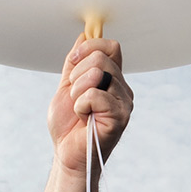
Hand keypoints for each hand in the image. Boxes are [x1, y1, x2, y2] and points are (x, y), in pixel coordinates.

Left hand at [47, 35, 131, 180]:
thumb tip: (84, 36)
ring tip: (80, 109)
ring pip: (97, 74)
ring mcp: (124, 102)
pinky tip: (84, 118)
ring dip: (77, 92)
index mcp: (112, 80)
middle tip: (75, 95)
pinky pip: (95, 94)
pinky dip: (81, 105)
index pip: (111, 47)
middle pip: (101, 57)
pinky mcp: (120, 116)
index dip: (89, 48)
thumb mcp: (66, 87)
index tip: (73, 61)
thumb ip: (75, 63)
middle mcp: (122, 89)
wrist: (66, 155)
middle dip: (77, 74)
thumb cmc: (68, 127)